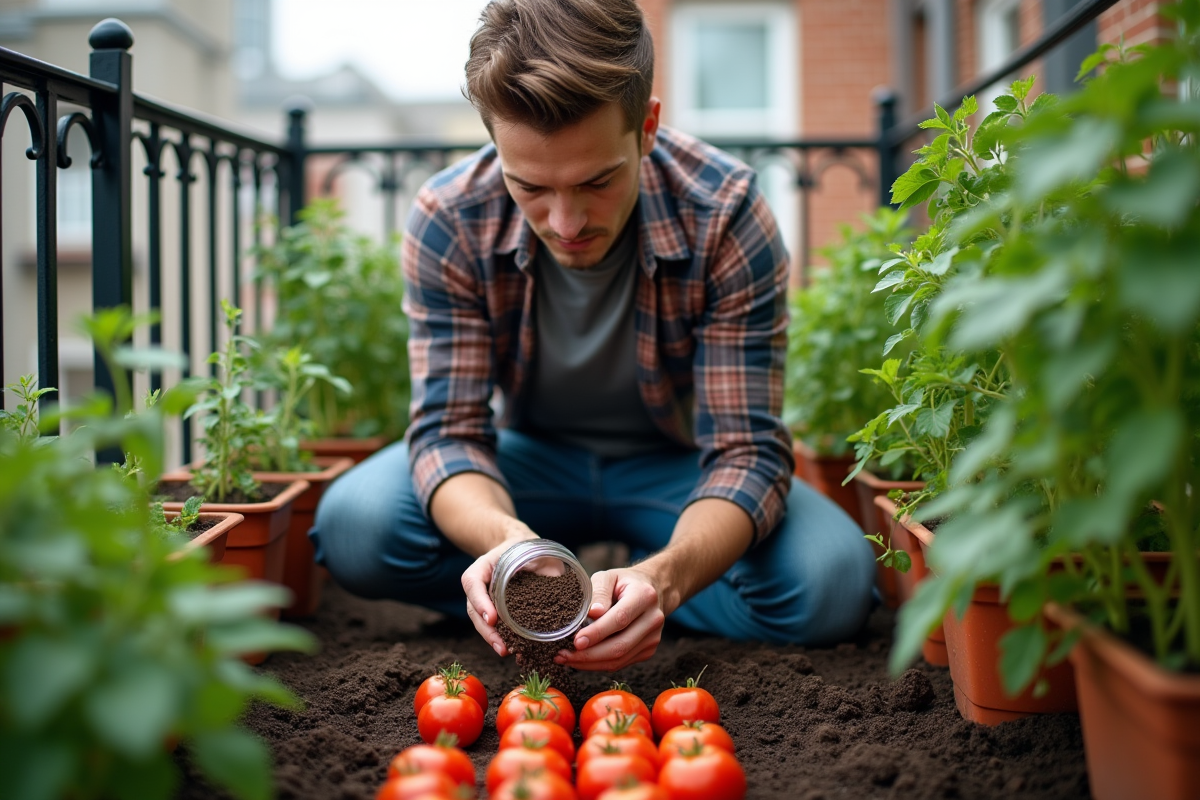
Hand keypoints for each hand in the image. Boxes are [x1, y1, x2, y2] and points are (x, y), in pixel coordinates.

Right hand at [462, 530, 538, 656]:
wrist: (521, 550)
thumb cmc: (527, 549)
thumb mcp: (532, 548)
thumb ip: (541, 561)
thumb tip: (558, 580)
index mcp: (483, 566)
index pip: (473, 582)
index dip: (480, 601)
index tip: (492, 618)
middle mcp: (480, 585)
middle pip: (474, 610)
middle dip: (487, 631)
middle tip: (501, 646)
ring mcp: (485, 599)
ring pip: (482, 622)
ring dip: (493, 638)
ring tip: (505, 651)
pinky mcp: (496, 610)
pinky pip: (494, 625)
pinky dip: (502, 638)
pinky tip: (515, 650)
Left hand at [556, 565, 666, 671]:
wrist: (651, 590)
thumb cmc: (624, 582)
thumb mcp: (609, 576)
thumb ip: (599, 591)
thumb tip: (592, 613)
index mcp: (644, 596)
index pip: (620, 619)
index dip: (597, 633)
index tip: (576, 641)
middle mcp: (653, 619)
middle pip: (620, 645)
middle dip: (589, 654)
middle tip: (563, 654)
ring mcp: (653, 638)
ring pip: (619, 659)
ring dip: (590, 663)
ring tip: (567, 658)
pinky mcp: (648, 651)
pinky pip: (621, 663)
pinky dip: (599, 665)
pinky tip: (582, 660)